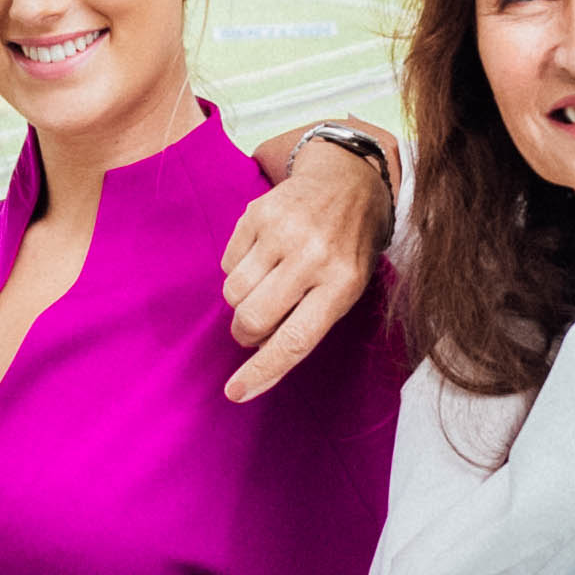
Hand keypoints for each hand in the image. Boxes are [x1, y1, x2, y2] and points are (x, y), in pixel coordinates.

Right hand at [220, 123, 392, 401]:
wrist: (347, 182)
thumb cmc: (347, 249)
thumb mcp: (347, 289)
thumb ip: (308, 325)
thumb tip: (257, 367)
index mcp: (342, 283)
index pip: (295, 340)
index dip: (262, 371)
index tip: (236, 392)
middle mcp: (313, 256)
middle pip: (254, 318)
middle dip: (247, 333)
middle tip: (256, 327)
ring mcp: (283, 231)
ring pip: (233, 293)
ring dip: (242, 301)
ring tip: (267, 284)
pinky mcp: (258, 213)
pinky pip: (227, 264)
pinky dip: (238, 269)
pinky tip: (263, 255)